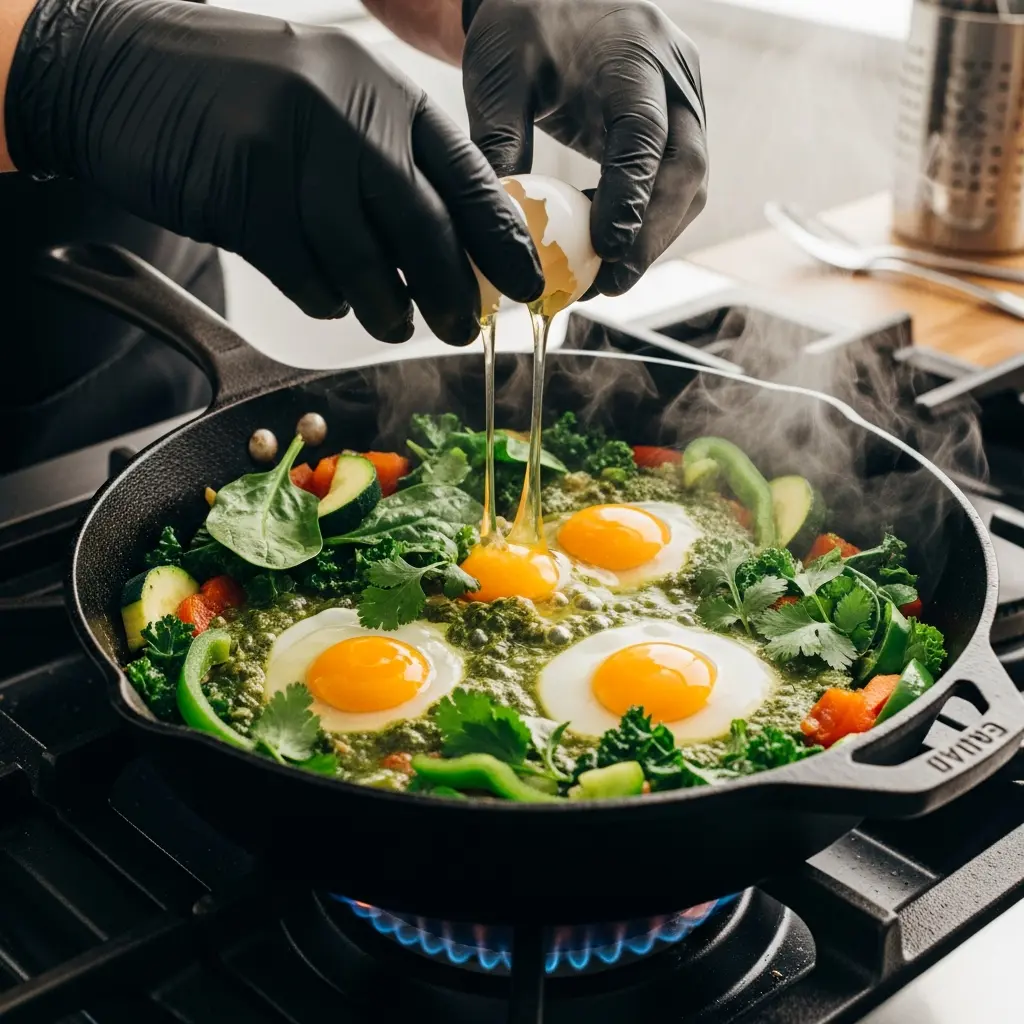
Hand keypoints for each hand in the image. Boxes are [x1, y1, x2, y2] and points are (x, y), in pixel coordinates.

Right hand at [6, 0, 542, 342]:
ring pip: (366, 261)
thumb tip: (449, 248)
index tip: (525, 285)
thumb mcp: (328, 104)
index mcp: (379, 90)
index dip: (500, 239)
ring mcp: (293, 152)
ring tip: (395, 324)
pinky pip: (306, 274)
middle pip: (424, 226)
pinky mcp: (243, 196)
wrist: (118, 69)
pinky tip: (328, 296)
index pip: (465, 174)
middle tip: (465, 329)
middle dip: (454, 291)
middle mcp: (345, 114)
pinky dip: (325, 299)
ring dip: (388, 307)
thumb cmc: (237, 97)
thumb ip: (388, 163)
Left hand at [462, 0, 707, 296]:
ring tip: (605, 278)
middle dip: (652, 234)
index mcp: (633, 54)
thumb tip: (501, 224)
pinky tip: (606, 245)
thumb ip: (500, 140)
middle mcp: (674, 79)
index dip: (631, 197)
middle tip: (612, 283)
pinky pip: (674, 184)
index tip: (607, 248)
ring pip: (688, 185)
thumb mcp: (499, 74)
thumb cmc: (521, 24)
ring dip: (653, 237)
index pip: (645, 136)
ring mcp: (683, 102)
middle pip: (686, 169)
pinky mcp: (677, 125)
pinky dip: (646, 220)